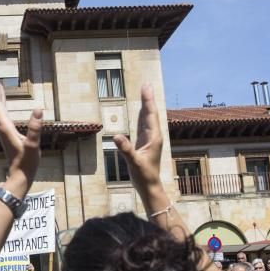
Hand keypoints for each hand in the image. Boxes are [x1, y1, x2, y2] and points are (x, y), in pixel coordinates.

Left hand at [0, 77, 41, 197]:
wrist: (20, 175)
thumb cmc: (27, 162)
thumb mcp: (33, 145)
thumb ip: (35, 128)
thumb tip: (38, 110)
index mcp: (5, 127)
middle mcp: (2, 127)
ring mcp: (4, 130)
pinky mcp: (8, 133)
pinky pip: (3, 115)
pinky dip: (3, 106)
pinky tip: (4, 104)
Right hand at [113, 83, 162, 197]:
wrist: (149, 186)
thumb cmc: (144, 176)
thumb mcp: (134, 162)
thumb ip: (126, 149)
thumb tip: (116, 136)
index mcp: (153, 138)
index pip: (150, 115)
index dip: (147, 100)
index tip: (146, 87)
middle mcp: (153, 136)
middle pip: (150, 113)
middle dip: (148, 99)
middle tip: (146, 84)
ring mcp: (149, 139)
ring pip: (148, 118)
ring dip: (146, 105)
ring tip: (145, 93)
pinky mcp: (145, 143)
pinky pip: (143, 125)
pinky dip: (142, 115)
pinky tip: (141, 111)